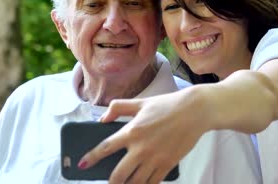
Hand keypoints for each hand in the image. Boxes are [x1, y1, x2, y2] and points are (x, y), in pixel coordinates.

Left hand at [78, 88, 206, 183]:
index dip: (91, 158)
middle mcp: (141, 148)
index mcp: (132, 131)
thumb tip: (103, 119)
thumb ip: (118, 108)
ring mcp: (155, 159)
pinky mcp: (168, 165)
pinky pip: (152, 183)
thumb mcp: (140, 102)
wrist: (195, 111)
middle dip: (111, 182)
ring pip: (135, 183)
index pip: (105, 148)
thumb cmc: (167, 105)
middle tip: (109, 183)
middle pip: (119, 175)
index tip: (83, 165)